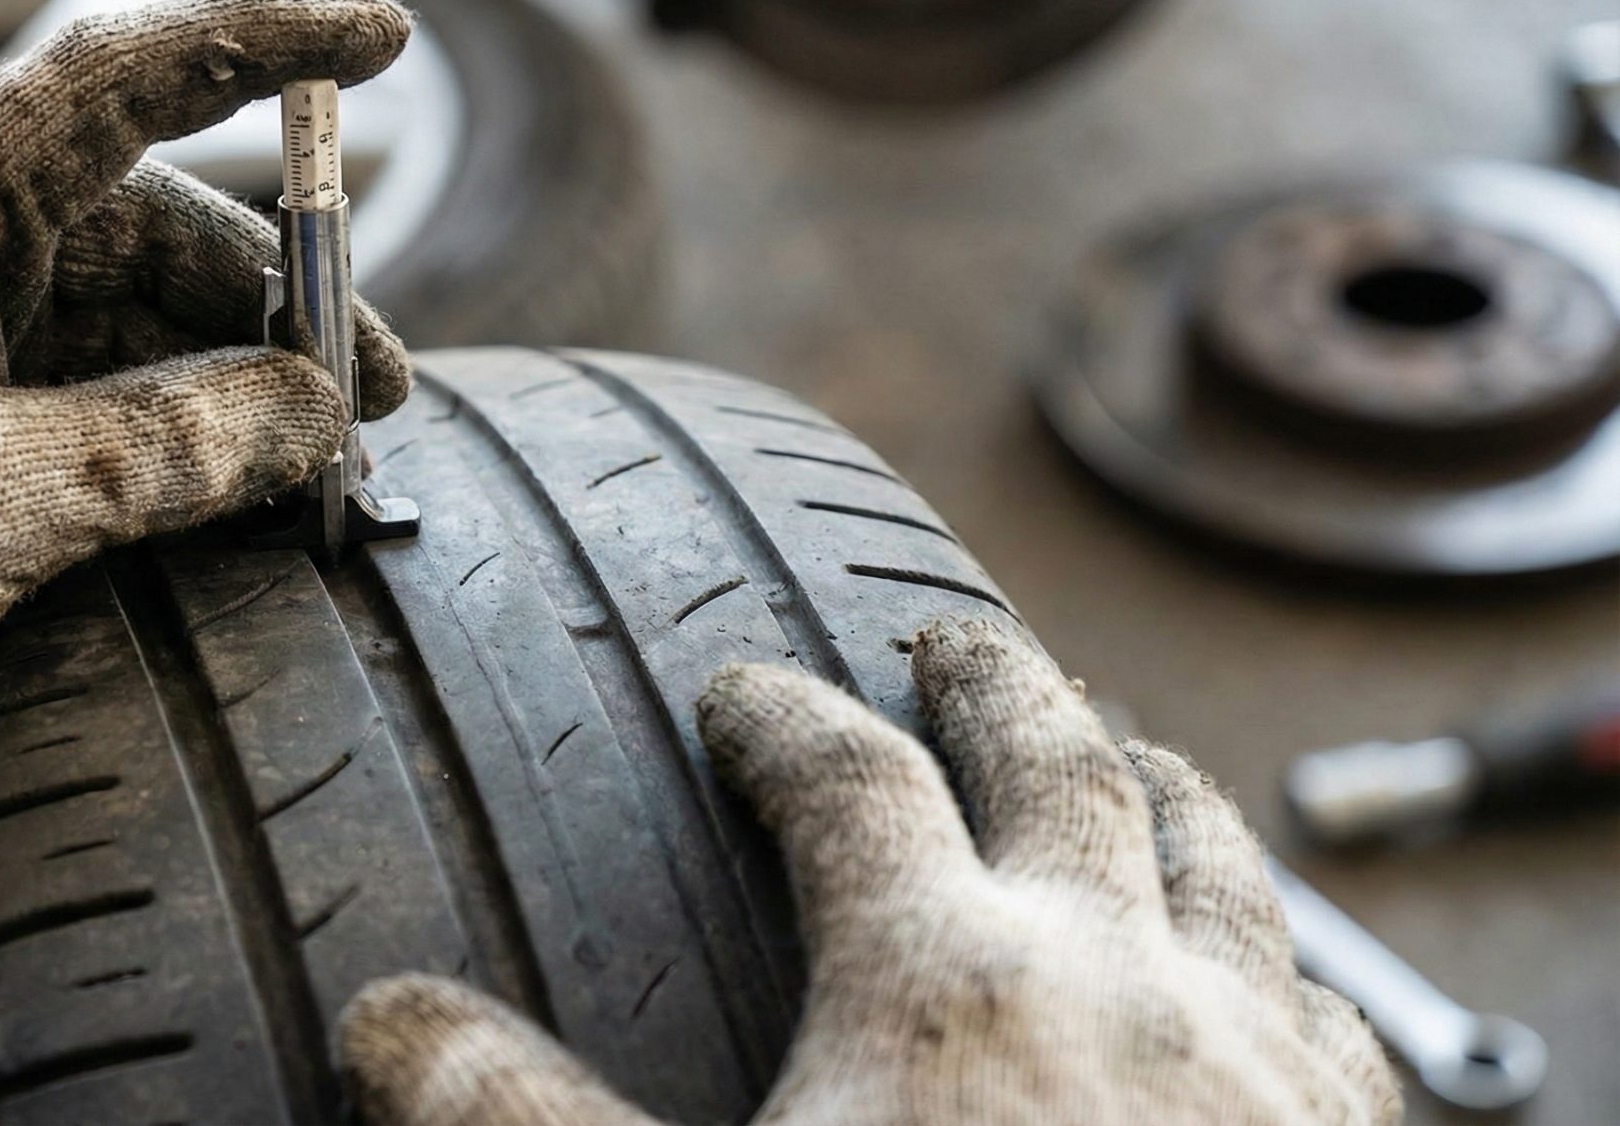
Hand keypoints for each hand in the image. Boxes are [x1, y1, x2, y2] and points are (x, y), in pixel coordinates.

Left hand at [0, 0, 415, 788]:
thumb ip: (175, 446)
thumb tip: (320, 416)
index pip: (118, 76)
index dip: (262, 42)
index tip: (385, 41)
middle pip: (146, 218)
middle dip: (271, 298)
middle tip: (376, 393)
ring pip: (120, 308)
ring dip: (224, 372)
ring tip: (318, 458)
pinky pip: (76, 379)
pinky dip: (161, 420)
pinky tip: (231, 479)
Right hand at [340, 619, 1399, 1125]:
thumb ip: (521, 1122)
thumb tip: (380, 1016)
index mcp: (943, 973)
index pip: (847, 781)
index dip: (781, 718)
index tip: (741, 691)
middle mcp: (1116, 975)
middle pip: (1057, 765)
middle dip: (994, 682)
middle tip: (952, 637)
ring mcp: (1254, 1060)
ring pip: (1218, 861)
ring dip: (1160, 783)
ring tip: (1128, 746)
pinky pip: (1335, 1011)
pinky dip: (1287, 957)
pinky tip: (1278, 976)